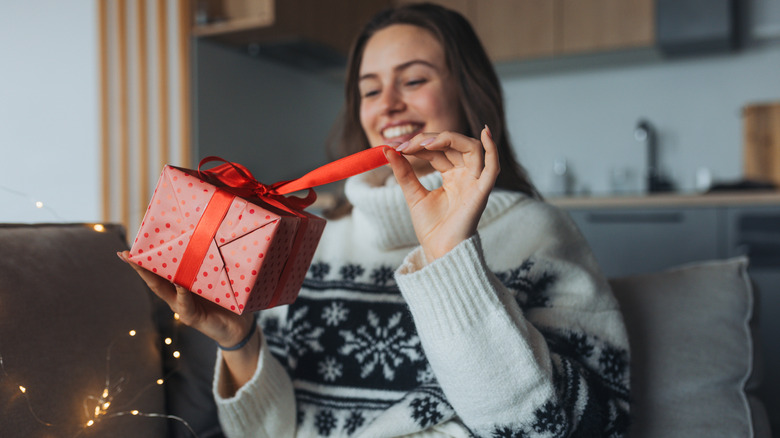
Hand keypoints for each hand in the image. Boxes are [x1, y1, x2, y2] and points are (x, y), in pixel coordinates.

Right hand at [117, 251, 254, 347]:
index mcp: (179, 285)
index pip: (159, 271)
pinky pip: (185, 304)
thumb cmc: (227, 299)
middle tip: (126, 253)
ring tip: (141, 263)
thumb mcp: (215, 279)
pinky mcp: (192, 317)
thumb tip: (207, 238)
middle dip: (139, 267)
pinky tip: (178, 284)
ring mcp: (182, 307)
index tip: (129, 248)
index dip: (144, 260)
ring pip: (163, 291)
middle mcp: (176, 296)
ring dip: (152, 277)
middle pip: (153, 280)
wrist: (237, 326)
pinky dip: (182, 293)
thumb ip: (207, 266)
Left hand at [384, 126, 498, 260]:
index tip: (396, 147)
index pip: (438, 149)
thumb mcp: (413, 195)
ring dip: (449, 139)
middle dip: (429, 140)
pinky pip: (493, 167)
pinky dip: (492, 149)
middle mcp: (466, 175)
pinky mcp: (482, 192)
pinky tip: (485, 133)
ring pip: (472, 148)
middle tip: (405, 145)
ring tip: (424, 143)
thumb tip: (388, 150)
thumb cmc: (432, 228)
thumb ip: (403, 172)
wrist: (439, 252)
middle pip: (453, 144)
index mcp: (452, 175)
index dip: (419, 144)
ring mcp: (475, 182)